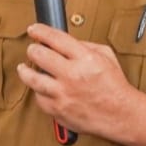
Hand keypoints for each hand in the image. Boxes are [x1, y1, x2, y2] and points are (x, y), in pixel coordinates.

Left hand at [16, 24, 138, 140]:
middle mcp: (72, 75)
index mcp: (85, 58)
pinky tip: (41, 88)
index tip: (34, 30)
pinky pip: (39, 98)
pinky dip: (38, 92)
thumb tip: (63, 42)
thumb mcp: (106, 56)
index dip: (40, 31)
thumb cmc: (114, 87)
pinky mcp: (58, 110)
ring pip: (32, 78)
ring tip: (24, 68)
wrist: (121, 115)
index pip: (55, 38)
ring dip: (25, 71)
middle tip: (32, 50)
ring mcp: (63, 94)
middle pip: (39, 55)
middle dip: (32, 50)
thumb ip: (84, 45)